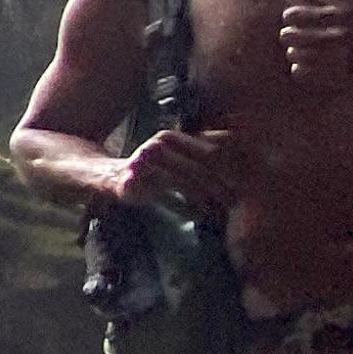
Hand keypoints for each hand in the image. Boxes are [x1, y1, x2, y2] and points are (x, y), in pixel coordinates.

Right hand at [110, 127, 235, 216]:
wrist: (110, 177)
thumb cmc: (151, 170)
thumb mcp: (174, 157)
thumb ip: (200, 157)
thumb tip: (238, 161)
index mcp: (170, 138)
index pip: (209, 151)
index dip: (228, 168)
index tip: (242, 185)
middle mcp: (156, 147)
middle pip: (199, 167)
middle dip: (220, 185)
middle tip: (235, 201)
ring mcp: (143, 164)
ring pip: (184, 182)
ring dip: (205, 199)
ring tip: (218, 211)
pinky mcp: (132, 183)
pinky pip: (167, 199)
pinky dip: (185, 209)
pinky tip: (197, 215)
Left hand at [280, 0, 352, 84]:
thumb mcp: (343, 10)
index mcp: (343, 15)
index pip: (295, 14)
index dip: (290, 16)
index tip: (295, 19)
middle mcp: (342, 36)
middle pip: (290, 35)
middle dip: (288, 35)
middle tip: (293, 36)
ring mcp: (340, 59)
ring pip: (294, 54)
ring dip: (294, 52)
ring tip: (300, 51)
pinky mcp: (336, 78)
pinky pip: (300, 72)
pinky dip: (299, 69)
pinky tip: (307, 65)